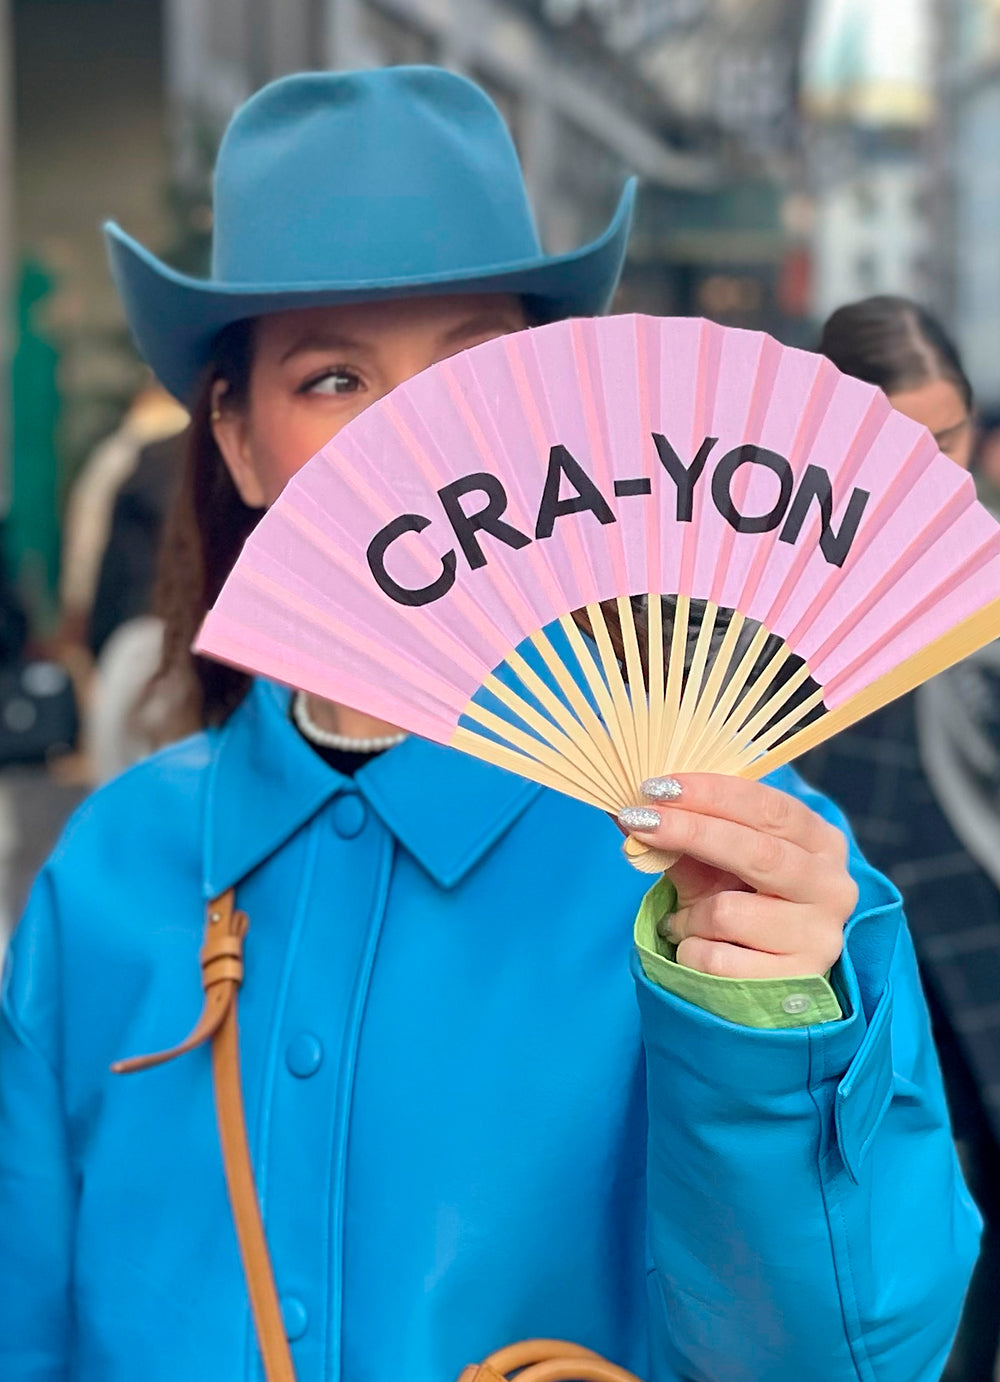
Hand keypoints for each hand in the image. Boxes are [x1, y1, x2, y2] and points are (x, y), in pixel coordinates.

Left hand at [618, 774, 857, 978]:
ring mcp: (819, 937)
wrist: (758, 982)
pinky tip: (697, 949)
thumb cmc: (738, 905)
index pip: (768, 808)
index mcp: (820, 842)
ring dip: (689, 915)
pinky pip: (716, 960)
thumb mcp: (713, 866)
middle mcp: (832, 887)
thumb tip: (624, 807)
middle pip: (757, 851)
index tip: (658, 787)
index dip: (712, 793)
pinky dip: (690, 951)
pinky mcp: (794, 982)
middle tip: (638, 821)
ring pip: (728, 913)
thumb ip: (680, 835)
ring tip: (686, 922)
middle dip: (691, 832)